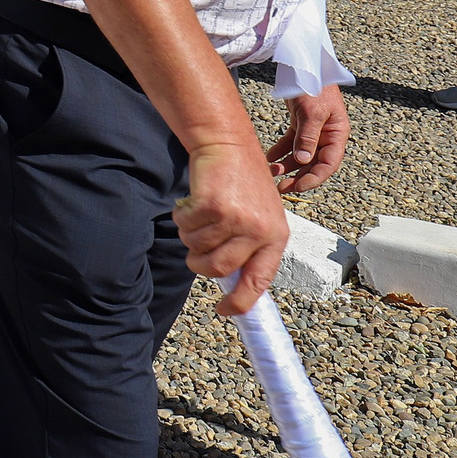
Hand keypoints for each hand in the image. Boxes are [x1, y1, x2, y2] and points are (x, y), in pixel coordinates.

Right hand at [174, 138, 291, 314]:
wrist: (229, 146)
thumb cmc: (243, 184)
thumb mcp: (260, 216)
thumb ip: (249, 246)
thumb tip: (230, 280)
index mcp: (275, 236)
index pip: (259, 279)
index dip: (241, 301)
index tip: (225, 311)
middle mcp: (258, 229)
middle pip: (219, 267)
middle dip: (199, 264)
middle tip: (195, 253)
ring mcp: (235, 217)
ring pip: (197, 246)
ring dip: (189, 235)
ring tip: (198, 217)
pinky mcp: (212, 205)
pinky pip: (185, 226)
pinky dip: (181, 217)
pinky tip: (192, 203)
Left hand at [266, 85, 347, 192]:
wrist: (303, 64)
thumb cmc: (313, 84)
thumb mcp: (312, 112)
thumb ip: (308, 137)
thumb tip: (303, 160)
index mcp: (337, 134)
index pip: (328, 164)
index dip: (314, 178)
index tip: (297, 187)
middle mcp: (327, 135)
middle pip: (314, 163)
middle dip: (298, 176)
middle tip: (281, 187)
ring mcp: (313, 130)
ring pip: (301, 155)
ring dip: (287, 165)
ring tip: (271, 173)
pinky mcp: (300, 123)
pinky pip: (290, 142)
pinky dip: (280, 151)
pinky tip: (269, 159)